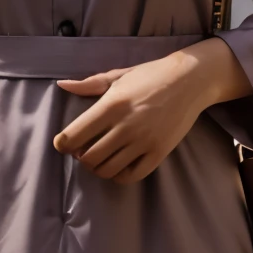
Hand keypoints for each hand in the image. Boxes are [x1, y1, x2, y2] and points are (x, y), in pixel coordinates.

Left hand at [53, 39, 248, 183]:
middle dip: (81, 157)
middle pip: (89, 158)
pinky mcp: (159, 152)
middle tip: (84, 150)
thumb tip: (62, 86)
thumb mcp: (118, 76)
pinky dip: (119, 176)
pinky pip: (131, 176)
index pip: (74, 136)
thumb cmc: (151, 75)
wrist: (189, 80)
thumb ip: (89, 84)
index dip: (62, 144)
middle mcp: (125, 126)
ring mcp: (143, 142)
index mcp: (111, 105)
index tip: (64, 142)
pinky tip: (118, 166)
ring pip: (107, 170)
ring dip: (98, 167)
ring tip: (101, 157)